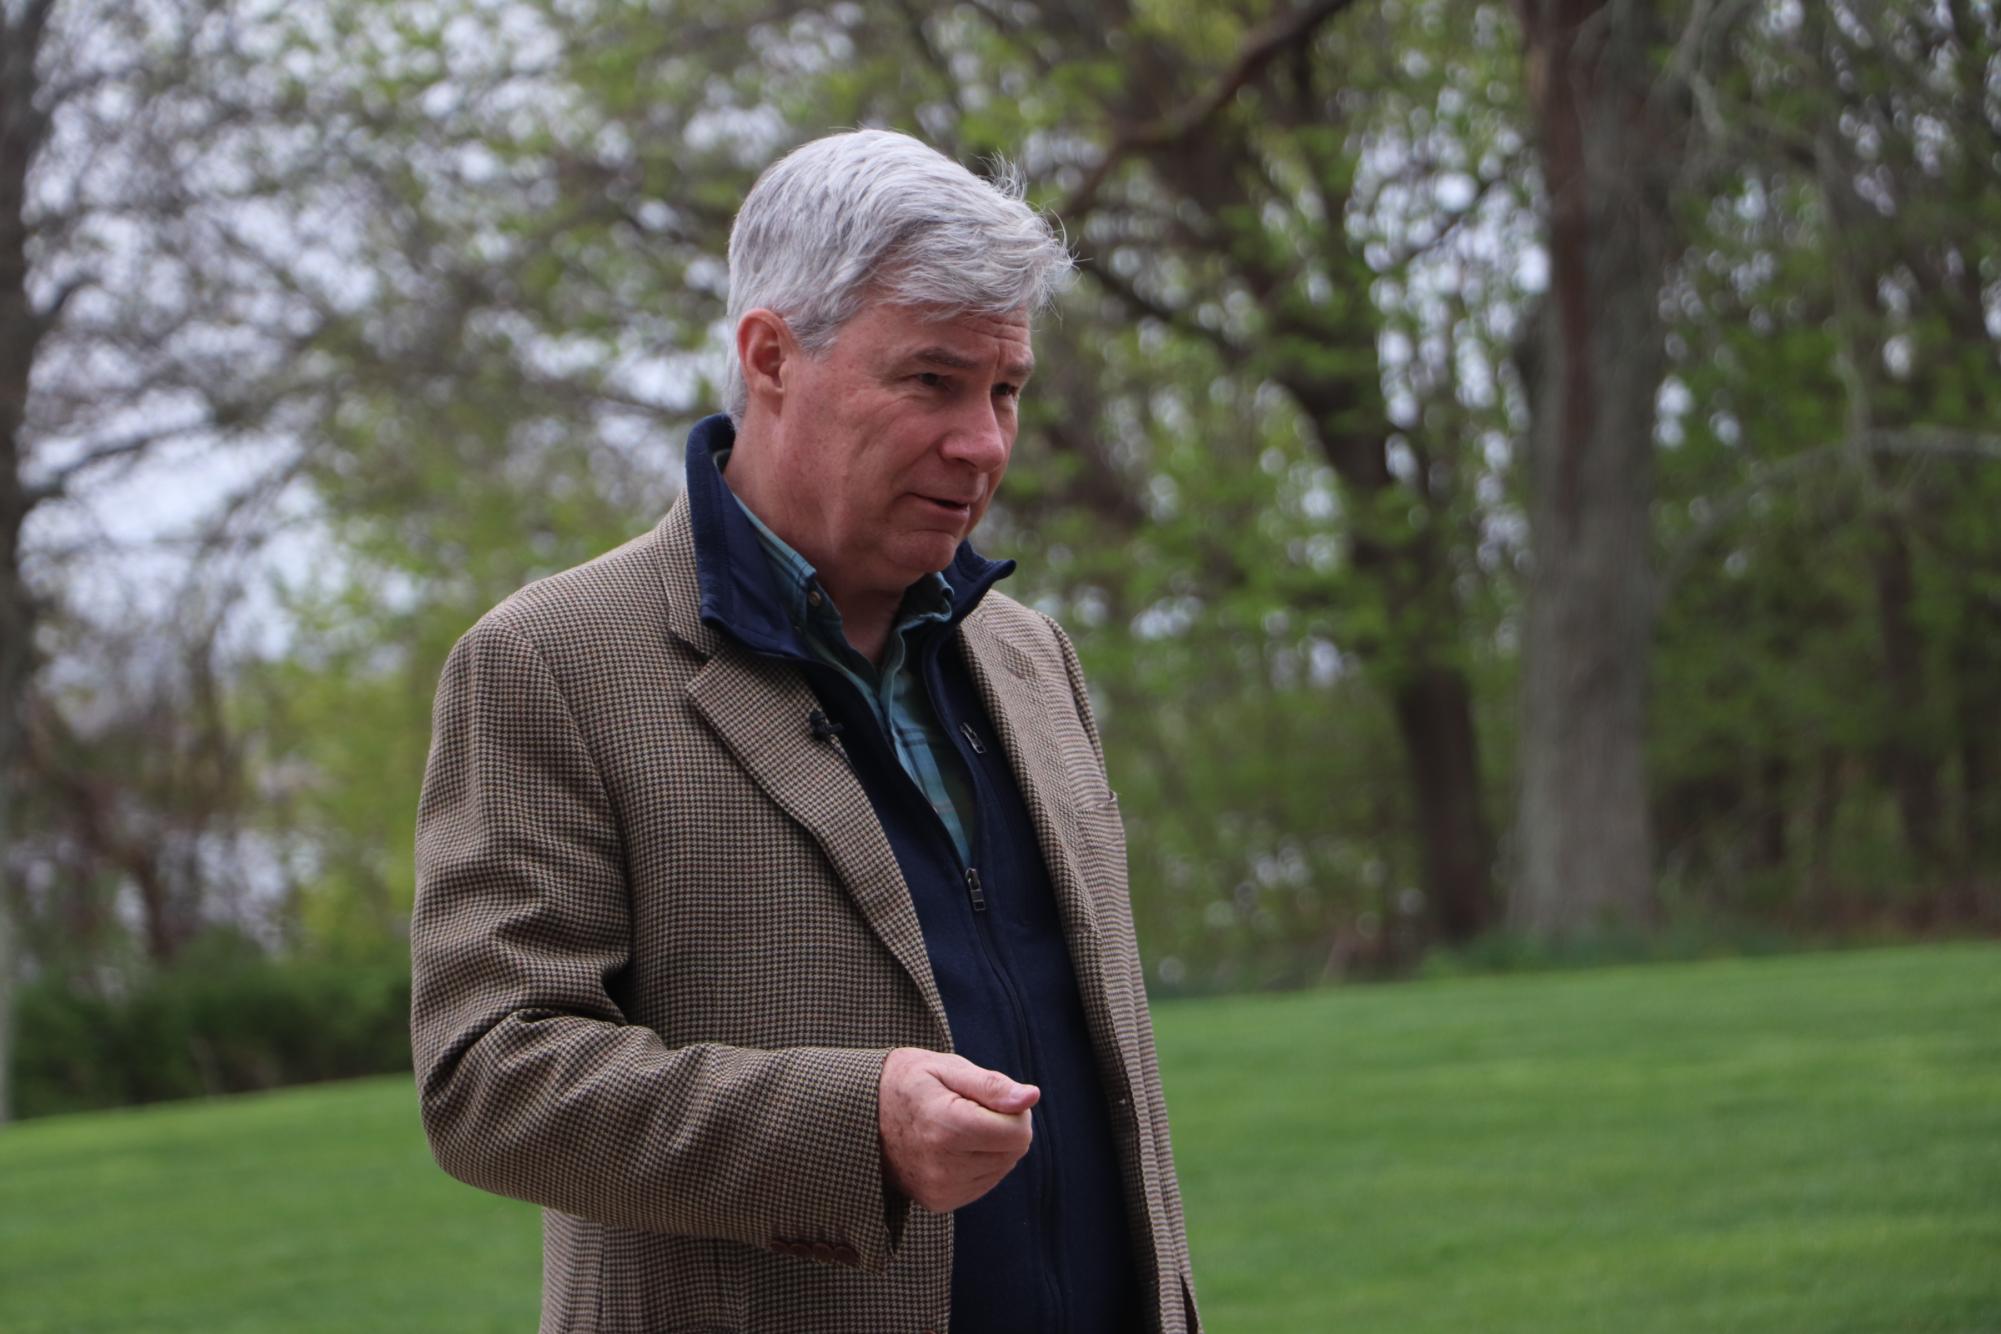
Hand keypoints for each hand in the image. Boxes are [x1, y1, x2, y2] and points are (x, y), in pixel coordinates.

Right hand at [877, 1047, 1038, 1213]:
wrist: (860, 1114)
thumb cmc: (909, 1082)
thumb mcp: (947, 1068)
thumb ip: (993, 1085)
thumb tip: (1032, 1097)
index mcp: (946, 1126)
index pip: (1018, 1132)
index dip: (1013, 1108)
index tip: (985, 1095)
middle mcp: (942, 1166)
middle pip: (1014, 1151)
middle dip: (1003, 1126)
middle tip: (967, 1107)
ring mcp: (939, 1189)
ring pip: (1002, 1167)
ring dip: (991, 1145)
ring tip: (955, 1126)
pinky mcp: (939, 1202)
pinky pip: (985, 1182)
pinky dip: (979, 1162)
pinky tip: (951, 1146)